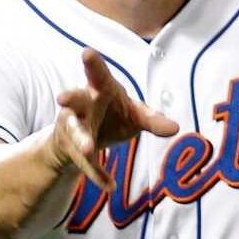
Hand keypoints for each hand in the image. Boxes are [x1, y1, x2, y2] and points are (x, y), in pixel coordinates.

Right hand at [49, 48, 179, 189]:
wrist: (84, 139)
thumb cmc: (112, 114)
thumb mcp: (134, 114)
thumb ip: (153, 119)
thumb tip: (176, 128)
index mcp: (99, 89)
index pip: (97, 74)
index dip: (92, 64)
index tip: (86, 52)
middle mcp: (81, 105)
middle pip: (74, 99)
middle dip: (69, 97)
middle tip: (62, 97)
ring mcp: (73, 128)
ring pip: (75, 132)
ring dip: (82, 140)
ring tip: (88, 149)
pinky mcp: (74, 151)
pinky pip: (86, 164)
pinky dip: (98, 175)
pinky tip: (110, 186)